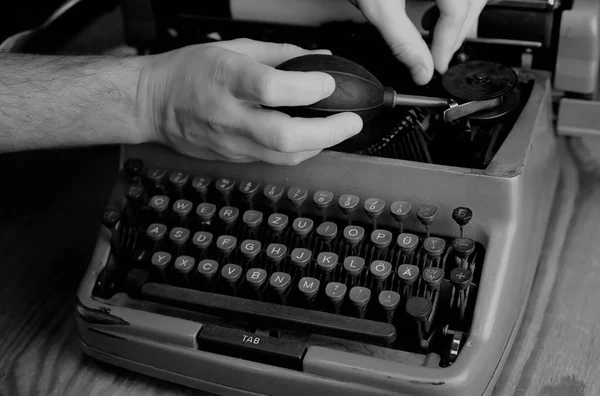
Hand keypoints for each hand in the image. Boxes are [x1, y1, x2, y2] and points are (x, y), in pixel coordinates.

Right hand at [137, 39, 362, 164]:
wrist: (153, 105)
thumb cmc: (187, 73)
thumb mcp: (232, 48)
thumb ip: (280, 54)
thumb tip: (320, 59)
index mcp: (226, 79)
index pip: (271, 88)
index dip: (308, 88)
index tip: (329, 83)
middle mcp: (228, 115)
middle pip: (283, 136)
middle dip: (327, 132)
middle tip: (351, 122)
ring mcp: (230, 143)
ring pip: (284, 156)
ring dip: (320, 145)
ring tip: (339, 130)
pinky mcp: (233, 158)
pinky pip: (275, 160)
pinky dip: (300, 150)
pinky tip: (312, 138)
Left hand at [350, 0, 487, 83]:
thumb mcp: (380, 7)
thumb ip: (403, 41)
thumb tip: (422, 71)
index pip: (458, 10)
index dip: (448, 42)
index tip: (437, 63)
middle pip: (473, 0)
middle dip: (457, 31)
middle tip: (440, 54)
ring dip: (460, 14)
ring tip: (436, 31)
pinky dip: (455, 0)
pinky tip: (434, 9)